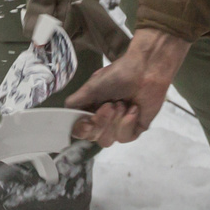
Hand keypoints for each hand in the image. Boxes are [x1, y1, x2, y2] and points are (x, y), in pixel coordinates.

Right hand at [66, 29, 186, 144]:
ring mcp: (119, 125)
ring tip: (122, 103)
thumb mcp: (91, 86)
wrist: (145, 70)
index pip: (81, 130)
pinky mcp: (135, 128)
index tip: (87, 123)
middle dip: (101, 122)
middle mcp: (104, 120)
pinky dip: (127, 123)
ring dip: (114, 121)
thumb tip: (63, 114)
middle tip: (110, 104)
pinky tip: (133, 109)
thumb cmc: (118, 74)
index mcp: (91, 109)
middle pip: (94, 137)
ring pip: (108, 140)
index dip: (82, 130)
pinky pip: (125, 137)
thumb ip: (76, 102)